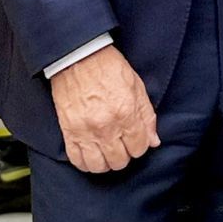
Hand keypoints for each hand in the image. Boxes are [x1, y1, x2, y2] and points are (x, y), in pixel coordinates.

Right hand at [50, 45, 158, 174]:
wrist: (78, 55)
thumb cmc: (108, 66)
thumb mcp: (136, 85)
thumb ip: (147, 116)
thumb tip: (153, 141)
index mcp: (126, 112)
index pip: (139, 148)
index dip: (139, 145)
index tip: (135, 139)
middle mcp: (106, 126)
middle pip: (119, 161)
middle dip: (123, 154)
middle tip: (120, 144)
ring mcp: (86, 131)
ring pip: (99, 166)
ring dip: (105, 162)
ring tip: (106, 151)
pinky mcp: (69, 131)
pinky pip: (77, 160)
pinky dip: (84, 162)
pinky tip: (90, 153)